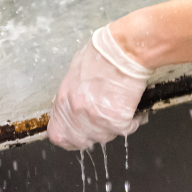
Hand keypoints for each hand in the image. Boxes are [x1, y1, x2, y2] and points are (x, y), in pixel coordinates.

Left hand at [48, 25, 151, 150]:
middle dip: (92, 134)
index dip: (68, 138)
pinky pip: (126, 130)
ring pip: (104, 137)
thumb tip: (73, 103)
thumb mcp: (76, 69)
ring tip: (119, 107)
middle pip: (81, 141)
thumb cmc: (103, 52)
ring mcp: (97, 119)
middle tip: (103, 121)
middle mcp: (77, 112)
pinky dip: (132, 121)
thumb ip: (72, 92)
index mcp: (65, 99)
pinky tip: (132, 108)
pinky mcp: (117, 120)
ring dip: (112, 127)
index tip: (77, 136)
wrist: (124, 50)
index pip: (58, 134)